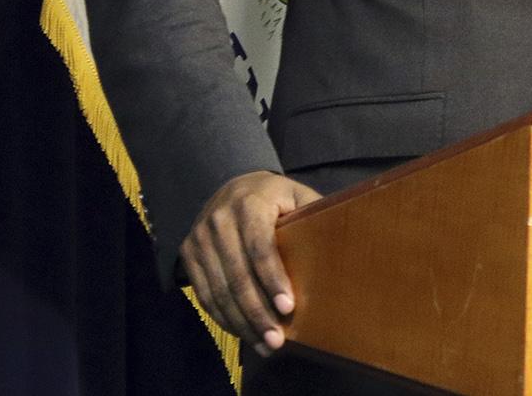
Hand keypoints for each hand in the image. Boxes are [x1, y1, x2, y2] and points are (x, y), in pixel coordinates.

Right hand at [180, 170, 321, 353]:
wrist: (233, 186)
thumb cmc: (276, 197)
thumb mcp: (297, 195)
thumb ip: (313, 214)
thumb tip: (343, 239)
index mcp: (249, 203)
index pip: (260, 247)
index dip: (273, 279)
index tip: (288, 307)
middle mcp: (219, 219)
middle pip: (237, 276)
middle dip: (257, 312)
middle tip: (277, 340)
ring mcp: (199, 238)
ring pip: (218, 291)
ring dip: (242, 323)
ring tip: (265, 344)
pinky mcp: (188, 254)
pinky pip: (205, 294)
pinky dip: (225, 317)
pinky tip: (245, 332)